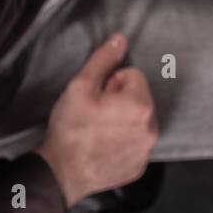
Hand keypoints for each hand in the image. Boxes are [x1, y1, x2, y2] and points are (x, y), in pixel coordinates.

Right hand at [36, 33, 159, 206]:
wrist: (62, 173)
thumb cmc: (71, 129)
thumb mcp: (80, 86)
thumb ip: (103, 59)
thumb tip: (119, 39)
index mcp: (140, 105)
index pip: (132, 75)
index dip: (110, 82)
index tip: (97, 98)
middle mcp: (151, 128)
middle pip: (137, 98)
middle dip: (118, 101)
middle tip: (95, 114)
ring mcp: (146, 150)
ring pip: (136, 121)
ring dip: (121, 121)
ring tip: (97, 130)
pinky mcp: (139, 166)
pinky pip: (134, 143)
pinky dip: (122, 142)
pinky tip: (102, 145)